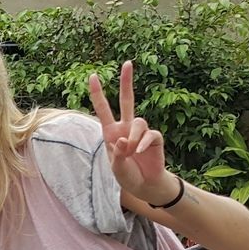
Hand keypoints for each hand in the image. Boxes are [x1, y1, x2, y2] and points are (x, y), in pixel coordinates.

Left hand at [87, 61, 171, 203]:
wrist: (145, 186)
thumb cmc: (127, 175)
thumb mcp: (116, 167)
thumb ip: (117, 154)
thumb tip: (122, 140)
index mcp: (111, 132)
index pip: (104, 109)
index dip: (98, 93)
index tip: (93, 76)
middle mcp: (126, 128)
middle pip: (127, 100)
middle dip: (127, 81)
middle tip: (127, 63)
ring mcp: (141, 132)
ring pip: (138, 122)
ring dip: (133, 139)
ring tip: (131, 153)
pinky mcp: (155, 138)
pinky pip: (150, 134)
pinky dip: (143, 144)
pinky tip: (140, 152)